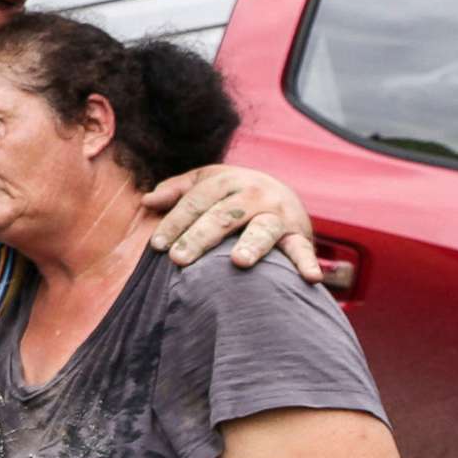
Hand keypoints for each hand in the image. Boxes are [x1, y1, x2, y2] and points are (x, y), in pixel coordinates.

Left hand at [144, 164, 320, 280]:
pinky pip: (302, 250)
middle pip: (224, 215)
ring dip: (251, 245)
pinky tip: (310, 278)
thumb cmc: (233, 194)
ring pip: (262, 229)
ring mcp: (278, 214)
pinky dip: (307, 263)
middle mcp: (254, 194)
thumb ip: (177, 191)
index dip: (176, 222)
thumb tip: (147, 201)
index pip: (197, 201)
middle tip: (179, 258)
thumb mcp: (207, 184)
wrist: (283, 195)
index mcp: (228, 180)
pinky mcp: (299, 234)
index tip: (157, 245)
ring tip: (238, 262)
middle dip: (200, 236)